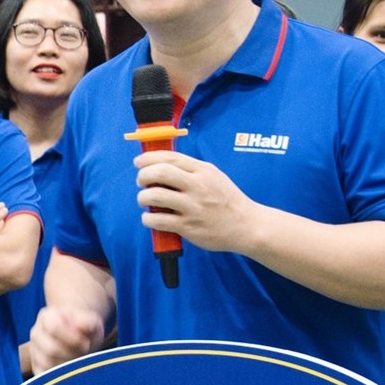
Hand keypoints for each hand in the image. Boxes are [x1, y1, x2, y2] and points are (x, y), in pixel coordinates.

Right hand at [30, 305, 104, 374]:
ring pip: (47, 364)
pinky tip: (70, 369)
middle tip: (85, 353)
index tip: (86, 343)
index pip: (53, 328)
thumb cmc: (84, 329)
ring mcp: (34, 351)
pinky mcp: (36, 367)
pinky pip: (45, 376)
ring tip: (79, 360)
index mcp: (47, 317)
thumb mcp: (90, 321)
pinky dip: (59, 375)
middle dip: (72, 354)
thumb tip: (82, 328)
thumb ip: (87, 322)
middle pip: (50, 349)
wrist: (77, 335)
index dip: (71, 338)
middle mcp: (36, 333)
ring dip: (68, 365)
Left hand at [133, 150, 258, 252]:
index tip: (139, 162)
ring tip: (145, 201)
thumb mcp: (213, 176)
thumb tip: (161, 163)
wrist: (246, 225)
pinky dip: (148, 218)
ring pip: (155, 196)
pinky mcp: (188, 227)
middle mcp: (197, 186)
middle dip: (143, 175)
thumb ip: (190, 169)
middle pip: (160, 173)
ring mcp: (192, 207)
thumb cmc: (226, 200)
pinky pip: (158, 220)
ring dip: (142, 197)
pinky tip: (150, 218)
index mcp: (202, 171)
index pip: (170, 157)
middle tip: (141, 182)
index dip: (148, 158)